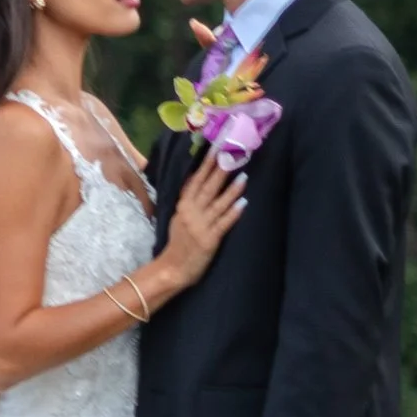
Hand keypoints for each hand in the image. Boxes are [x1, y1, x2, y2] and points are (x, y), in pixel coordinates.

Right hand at [150, 152, 246, 298]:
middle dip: (219, 169)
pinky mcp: (210, 239)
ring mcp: (201, 226)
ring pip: (218, 203)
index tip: (214, 148)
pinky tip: (243, 203)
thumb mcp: (178, 216)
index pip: (195, 180)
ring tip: (243, 174)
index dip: (206, 164)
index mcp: (183, 205)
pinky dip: (233, 212)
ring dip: (231, 189)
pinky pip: (224, 223)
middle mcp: (191, 212)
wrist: (173, 269)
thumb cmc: (178, 243)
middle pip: (208, 187)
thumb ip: (187, 198)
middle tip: (230, 153)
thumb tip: (195, 176)